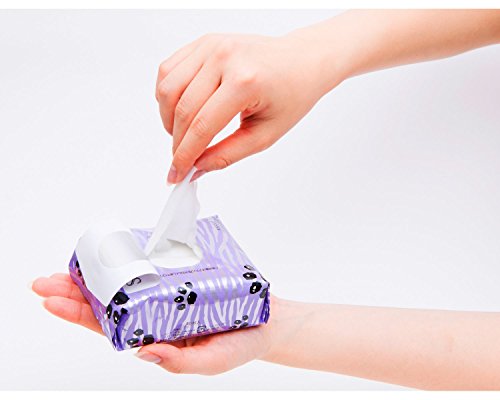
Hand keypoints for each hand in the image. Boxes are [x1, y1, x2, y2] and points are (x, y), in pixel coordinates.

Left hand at [31, 273, 278, 374]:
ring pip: (125, 281)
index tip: (51, 301)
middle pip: (108, 302)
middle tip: (45, 281)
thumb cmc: (239, 345)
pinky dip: (131, 257)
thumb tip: (145, 351)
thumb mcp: (210, 362)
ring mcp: (167, 291)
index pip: (109, 327)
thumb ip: (179, 361)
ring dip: (96, 272)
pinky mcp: (182, 273)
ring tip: (68, 263)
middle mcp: (155, 312)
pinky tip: (115, 249)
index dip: (79, 315)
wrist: (268, 321)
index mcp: (156, 335)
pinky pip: (153, 264)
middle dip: (75, 293)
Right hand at [156, 32, 340, 183]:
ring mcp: (211, 46)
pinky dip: (166, 95)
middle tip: (180, 160)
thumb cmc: (292, 94)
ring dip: (167, 119)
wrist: (302, 61)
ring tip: (182, 134)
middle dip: (176, 142)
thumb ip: (228, 154)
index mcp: (245, 82)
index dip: (185, 155)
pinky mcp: (204, 42)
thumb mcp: (266, 134)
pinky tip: (180, 109)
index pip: (202, 126)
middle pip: (182, 110)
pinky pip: (168, 70)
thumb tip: (197, 168)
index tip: (176, 174)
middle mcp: (224, 58)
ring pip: (167, 88)